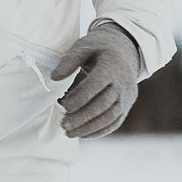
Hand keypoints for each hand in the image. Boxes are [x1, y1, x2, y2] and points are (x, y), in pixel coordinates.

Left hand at [51, 20, 140, 138]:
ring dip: (89, 128)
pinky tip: (82, 134)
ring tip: (69, 133)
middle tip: (63, 125)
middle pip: (103, 104)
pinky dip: (99, 131)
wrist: (125, 50)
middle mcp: (123, 82)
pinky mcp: (127, 106)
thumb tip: (54, 78)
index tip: (63, 105)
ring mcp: (127, 96)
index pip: (96, 85)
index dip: (79, 98)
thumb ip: (69, 61)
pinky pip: (115, 122)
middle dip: (82, 117)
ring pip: (110, 117)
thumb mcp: (83, 46)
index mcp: (112, 65)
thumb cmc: (98, 48)